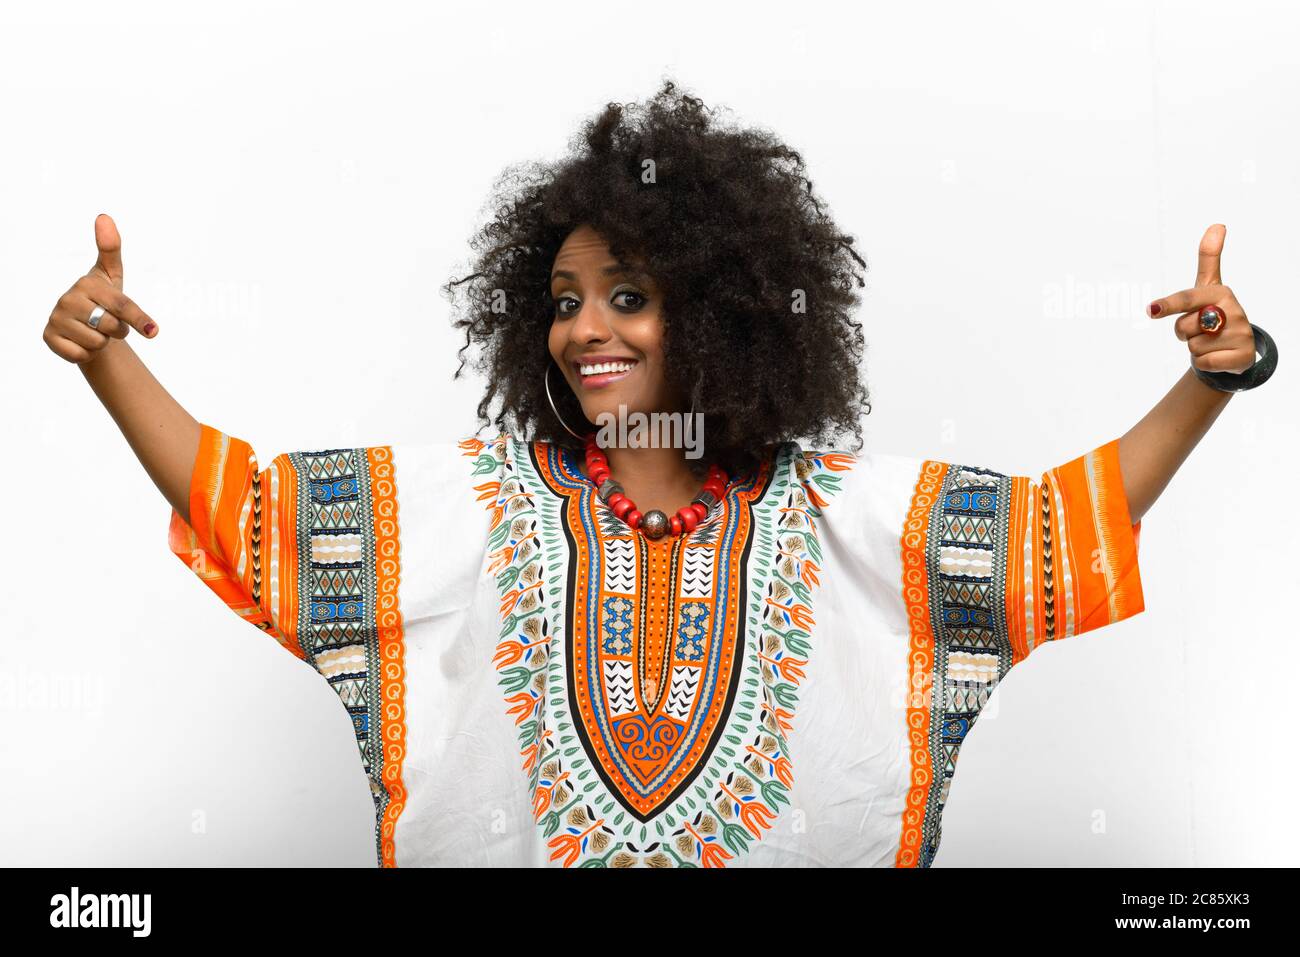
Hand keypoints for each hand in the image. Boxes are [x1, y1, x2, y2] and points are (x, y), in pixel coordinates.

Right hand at [43, 213, 157, 364]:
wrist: (84, 325)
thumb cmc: (103, 298)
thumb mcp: (112, 274)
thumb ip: (111, 248)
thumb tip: (103, 216)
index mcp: (87, 283)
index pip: (122, 305)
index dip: (140, 320)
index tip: (154, 332)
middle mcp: (67, 299)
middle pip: (113, 327)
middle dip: (119, 331)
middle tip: (111, 324)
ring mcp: (56, 318)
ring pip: (98, 343)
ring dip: (102, 343)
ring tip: (95, 331)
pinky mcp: (48, 338)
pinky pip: (80, 355)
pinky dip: (86, 354)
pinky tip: (80, 341)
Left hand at [1146, 224, 1255, 374]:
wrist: (1234, 347)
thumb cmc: (1214, 313)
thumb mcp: (1209, 287)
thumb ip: (1209, 258)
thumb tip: (1218, 224)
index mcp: (1221, 293)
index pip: (1188, 299)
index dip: (1168, 304)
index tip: (1151, 308)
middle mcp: (1235, 312)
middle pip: (1183, 326)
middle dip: (1183, 331)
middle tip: (1198, 328)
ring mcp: (1241, 335)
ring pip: (1192, 347)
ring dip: (1194, 348)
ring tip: (1209, 341)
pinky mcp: (1242, 357)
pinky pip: (1204, 362)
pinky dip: (1203, 362)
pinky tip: (1216, 355)